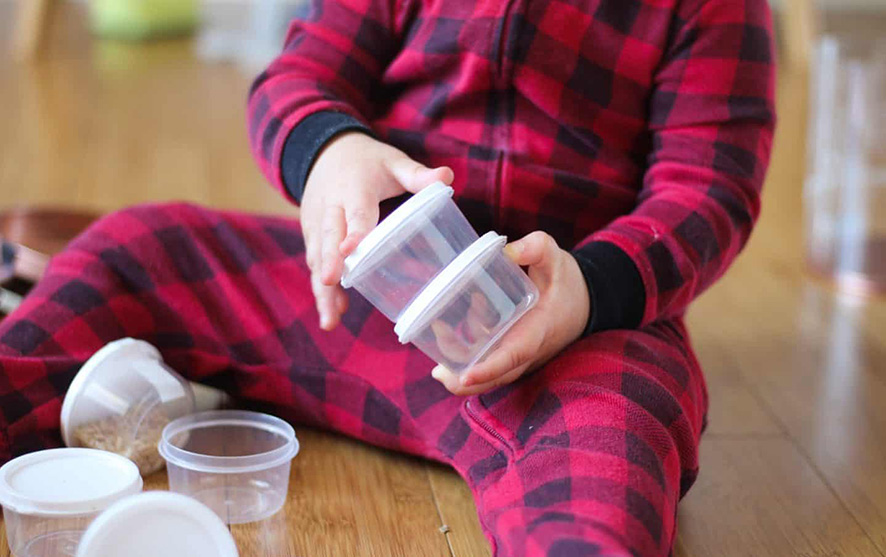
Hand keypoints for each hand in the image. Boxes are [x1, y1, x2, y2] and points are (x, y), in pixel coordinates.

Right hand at [301, 132, 452, 330]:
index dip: (354, 231)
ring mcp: (316, 220)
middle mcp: (330, 205)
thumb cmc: (368, 162)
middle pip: (328, 236)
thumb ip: (418, 174)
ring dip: (322, 288)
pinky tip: (334, 312)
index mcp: (355, 187)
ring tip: (330, 319)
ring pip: (317, 256)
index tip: (350, 252)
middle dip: (328, 261)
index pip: (356, 211)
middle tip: (329, 283)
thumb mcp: (394, 162)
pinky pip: (314, 262)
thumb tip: (447, 176)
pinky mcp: (310, 233)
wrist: (324, 151)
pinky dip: (322, 288)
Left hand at [431, 232, 590, 395]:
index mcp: (538, 330)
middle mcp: (527, 349)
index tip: (464, 376)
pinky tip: (446, 329)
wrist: (584, 302)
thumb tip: (508, 251)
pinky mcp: (510, 350)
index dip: (489, 369)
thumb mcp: (555, 259)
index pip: (514, 356)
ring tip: (437, 331)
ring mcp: (517, 353)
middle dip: (464, 381)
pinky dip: (465, 353)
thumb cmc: (566, 282)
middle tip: (436, 371)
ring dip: (459, 362)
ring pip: (487, 372)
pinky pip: (486, 360)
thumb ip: (536, 248)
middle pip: (495, 377)